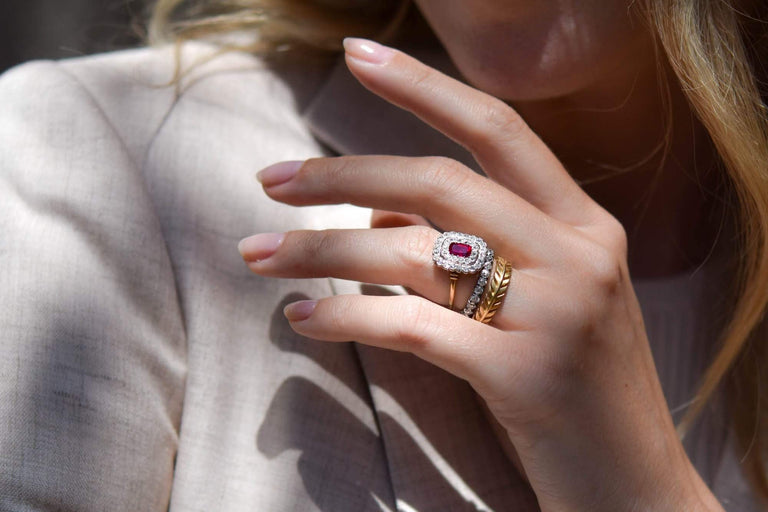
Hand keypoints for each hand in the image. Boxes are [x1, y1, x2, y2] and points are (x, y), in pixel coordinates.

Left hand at [239, 38, 723, 510]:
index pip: (498, 130)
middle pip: (439, 182)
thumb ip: (469, 243)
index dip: (424, 87)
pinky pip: (415, 327)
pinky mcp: (527, 377)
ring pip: (414, 251)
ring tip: (259, 253)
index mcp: (585, 224)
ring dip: (322, 249)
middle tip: (269, 179)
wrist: (636, 486)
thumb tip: (376, 206)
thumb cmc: (574, 385)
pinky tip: (302, 318)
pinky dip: (348, 316)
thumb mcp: (540, 299)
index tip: (357, 54)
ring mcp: (559, 313)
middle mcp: (578, 253)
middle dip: (342, 173)